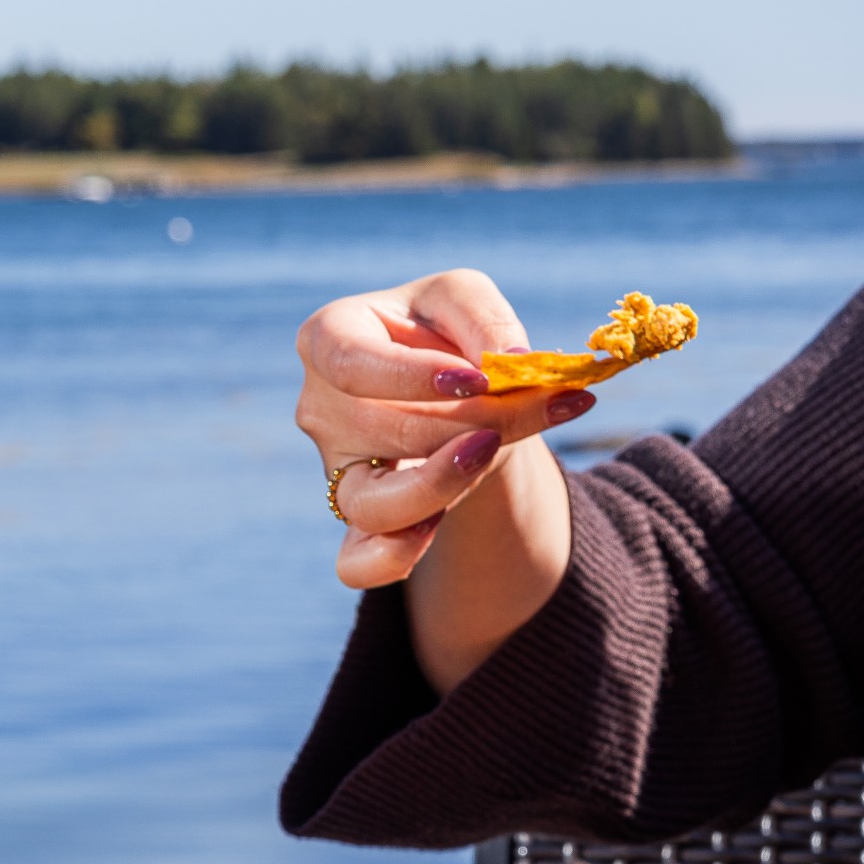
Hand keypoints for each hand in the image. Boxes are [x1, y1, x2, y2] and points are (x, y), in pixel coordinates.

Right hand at [295, 265, 592, 587]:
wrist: (456, 394)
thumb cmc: (447, 334)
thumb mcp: (465, 300)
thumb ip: (483, 316)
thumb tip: (510, 359)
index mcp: (329, 339)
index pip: (351, 364)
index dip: (411, 376)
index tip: (480, 378)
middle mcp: (321, 410)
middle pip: (382, 431)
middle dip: (469, 421)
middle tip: (542, 403)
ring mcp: (336, 472)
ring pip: (371, 504)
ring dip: (441, 484)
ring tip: (492, 451)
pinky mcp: (358, 522)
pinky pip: (356, 563)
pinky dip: (391, 558)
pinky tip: (437, 527)